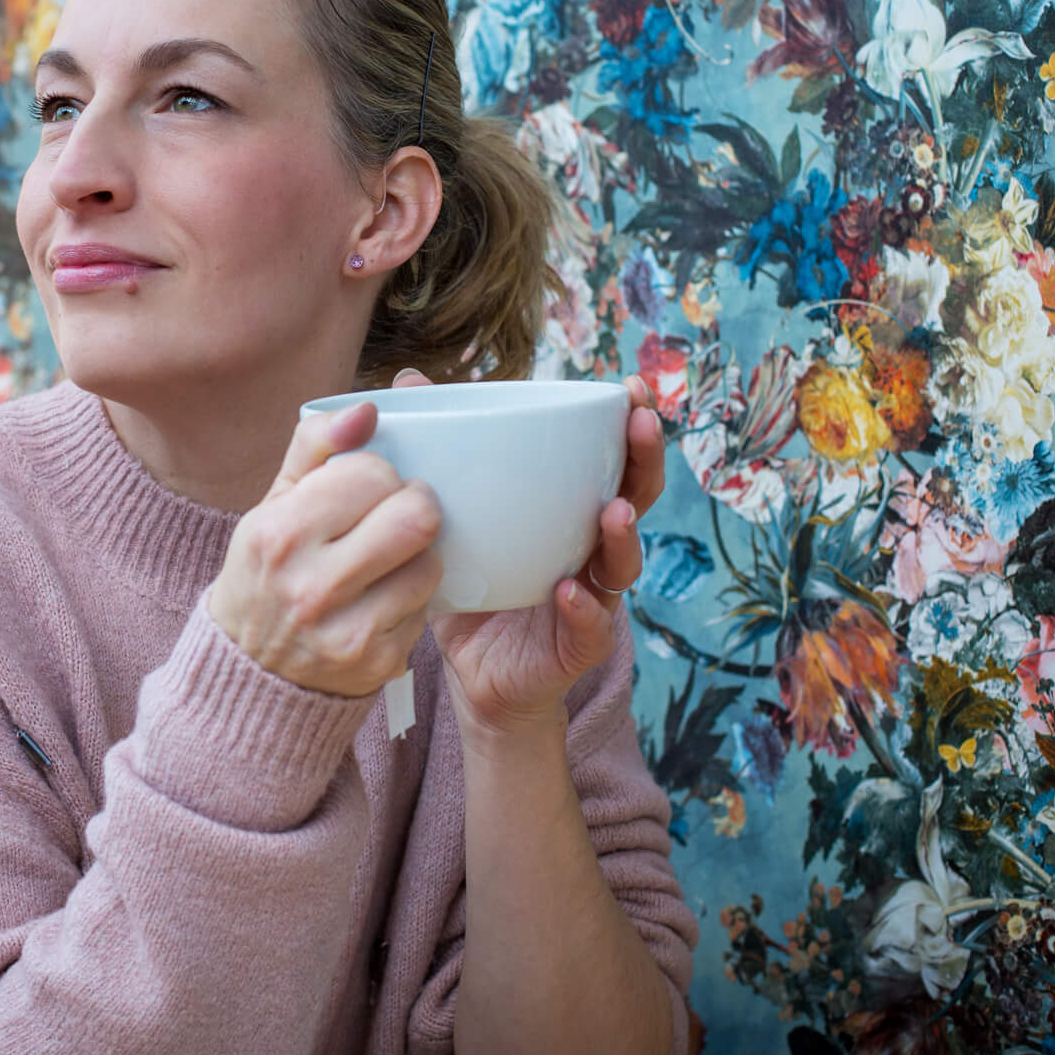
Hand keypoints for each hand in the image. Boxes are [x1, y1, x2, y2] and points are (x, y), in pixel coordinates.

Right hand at [207, 402, 445, 697]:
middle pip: (413, 518)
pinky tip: (384, 597)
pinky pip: (426, 609)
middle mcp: (310, 586)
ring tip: (391, 557)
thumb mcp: (273, 503)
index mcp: (279, 534)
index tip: (367, 487)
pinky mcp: (376, 662)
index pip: (371, 474)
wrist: (249, 670)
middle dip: (415, 504)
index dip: (379, 473)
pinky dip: (413, 596)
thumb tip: (368, 409)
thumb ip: (316, 445)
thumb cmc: (267, 570)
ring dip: (419, 553)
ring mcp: (345, 631)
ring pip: (430, 564)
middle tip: (400, 510)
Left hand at [417, 370, 669, 740]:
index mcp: (572, 513)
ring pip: (623, 562)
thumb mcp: (455, 516)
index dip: (630, 426)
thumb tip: (409, 378)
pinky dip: (582, 609)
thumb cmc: (473, 587)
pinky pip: (590, 626)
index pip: (613, 461)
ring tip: (613, 511)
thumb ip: (442, 449)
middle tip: (642, 423)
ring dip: (623, 535)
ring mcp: (592, 598)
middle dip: (644, 459)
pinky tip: (568, 592)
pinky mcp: (577, 645)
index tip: (632, 388)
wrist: (473, 675)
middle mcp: (592, 550)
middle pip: (636, 498)